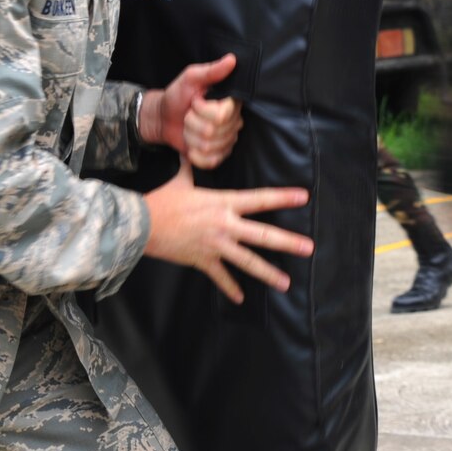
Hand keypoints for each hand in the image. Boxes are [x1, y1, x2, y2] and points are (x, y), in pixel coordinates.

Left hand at [143, 54, 243, 168]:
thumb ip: (211, 70)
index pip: (222, 116)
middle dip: (193, 124)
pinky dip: (195, 155)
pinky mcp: (219, 156)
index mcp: (230, 103)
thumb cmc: (177, 95)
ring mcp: (227, 141)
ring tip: (189, 128)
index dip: (203, 111)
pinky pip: (210, 161)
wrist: (164, 118)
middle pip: (213, 132)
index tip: (195, 103)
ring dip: (191, 137)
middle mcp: (233, 122)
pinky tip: (191, 146)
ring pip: (209, 147)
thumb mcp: (190, 78)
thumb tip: (232, 59)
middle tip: (189, 115)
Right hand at [143, 162, 310, 304]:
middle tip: (309, 248)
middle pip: (263, 235)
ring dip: (268, 273)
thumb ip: (191, 167)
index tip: (303, 197)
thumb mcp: (181, 181)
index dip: (283, 197)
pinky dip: (230, 288)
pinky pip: (221, 277)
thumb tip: (191, 151)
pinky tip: (240, 299)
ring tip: (286, 283)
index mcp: (224, 203)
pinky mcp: (203, 261)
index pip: (260, 199)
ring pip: (248, 261)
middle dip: (288, 242)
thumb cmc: (163, 201)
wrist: (143, 224)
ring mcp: (216, 245)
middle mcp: (225, 225)